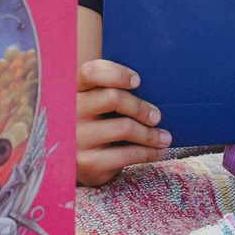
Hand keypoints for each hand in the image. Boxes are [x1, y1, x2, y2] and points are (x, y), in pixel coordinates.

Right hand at [77, 58, 169, 186]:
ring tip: (164, 137)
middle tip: (156, 116)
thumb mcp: (95, 104)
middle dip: (141, 107)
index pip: (91, 72)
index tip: (137, 81)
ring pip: (125, 127)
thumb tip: (153, 90)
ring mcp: (77, 138)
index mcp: (72, 90)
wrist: (76, 162)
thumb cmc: (95, 124)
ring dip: (151, 134)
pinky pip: (127, 154)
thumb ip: (109, 90)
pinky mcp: (88, 162)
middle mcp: (70, 112)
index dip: (116, 74)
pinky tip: (157, 151)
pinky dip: (148, 152)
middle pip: (113, 98)